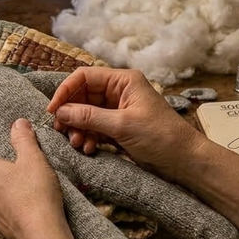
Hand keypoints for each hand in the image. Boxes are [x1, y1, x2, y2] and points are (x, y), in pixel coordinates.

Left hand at [0, 119, 78, 238]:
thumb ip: (24, 139)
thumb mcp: (33, 158)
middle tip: (19, 167)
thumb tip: (18, 123)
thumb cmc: (35, 193)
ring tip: (27, 187)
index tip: (0, 149)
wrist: (41, 234)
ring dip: (5, 189)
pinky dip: (11, 206)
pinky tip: (29, 205)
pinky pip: (1, 211)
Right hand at [47, 68, 204, 181]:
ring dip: (78, 129)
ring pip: (86, 114)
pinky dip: (88, 137)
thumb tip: (60, 112)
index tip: (53, 111)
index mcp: (123, 81)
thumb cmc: (161, 137)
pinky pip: (95, 128)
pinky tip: (89, 149)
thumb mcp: (122, 125)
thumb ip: (89, 116)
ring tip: (78, 144)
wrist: (185, 161)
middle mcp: (119, 92)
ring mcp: (118, 110)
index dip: (65, 91)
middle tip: (62, 132)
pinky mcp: (119, 128)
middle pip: (82, 96)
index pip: (84, 77)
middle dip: (71, 114)